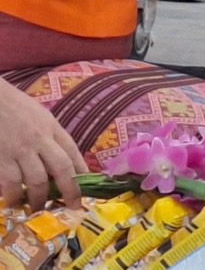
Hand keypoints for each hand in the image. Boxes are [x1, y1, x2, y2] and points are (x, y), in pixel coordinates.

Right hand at [0, 80, 87, 209]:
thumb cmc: (12, 106)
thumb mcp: (38, 115)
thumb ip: (48, 135)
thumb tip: (58, 161)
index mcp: (51, 127)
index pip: (73, 152)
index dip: (81, 172)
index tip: (86, 188)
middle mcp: (39, 139)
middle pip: (61, 168)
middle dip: (70, 190)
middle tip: (72, 206)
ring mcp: (19, 149)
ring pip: (36, 180)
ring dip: (39, 199)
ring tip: (37, 208)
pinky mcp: (0, 158)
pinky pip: (10, 183)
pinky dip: (13, 196)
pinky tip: (12, 202)